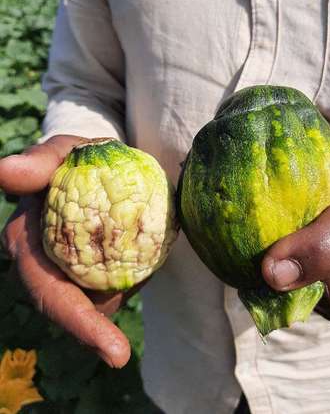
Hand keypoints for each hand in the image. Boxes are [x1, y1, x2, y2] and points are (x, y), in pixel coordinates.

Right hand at [0, 135, 131, 366]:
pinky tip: (141, 262)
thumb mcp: (60, 151)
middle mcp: (40, 266)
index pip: (49, 290)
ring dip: (116, 295)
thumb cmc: (72, 157)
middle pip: (69, 310)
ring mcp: (64, 271)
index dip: (79, 323)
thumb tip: (2, 170)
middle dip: (93, 332)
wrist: (91, 163)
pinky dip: (127, 278)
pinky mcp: (87, 269)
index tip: (116, 353)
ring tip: (140, 268)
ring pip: (93, 301)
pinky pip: (111, 284)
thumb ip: (37, 162)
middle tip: (121, 351)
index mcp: (25, 243)